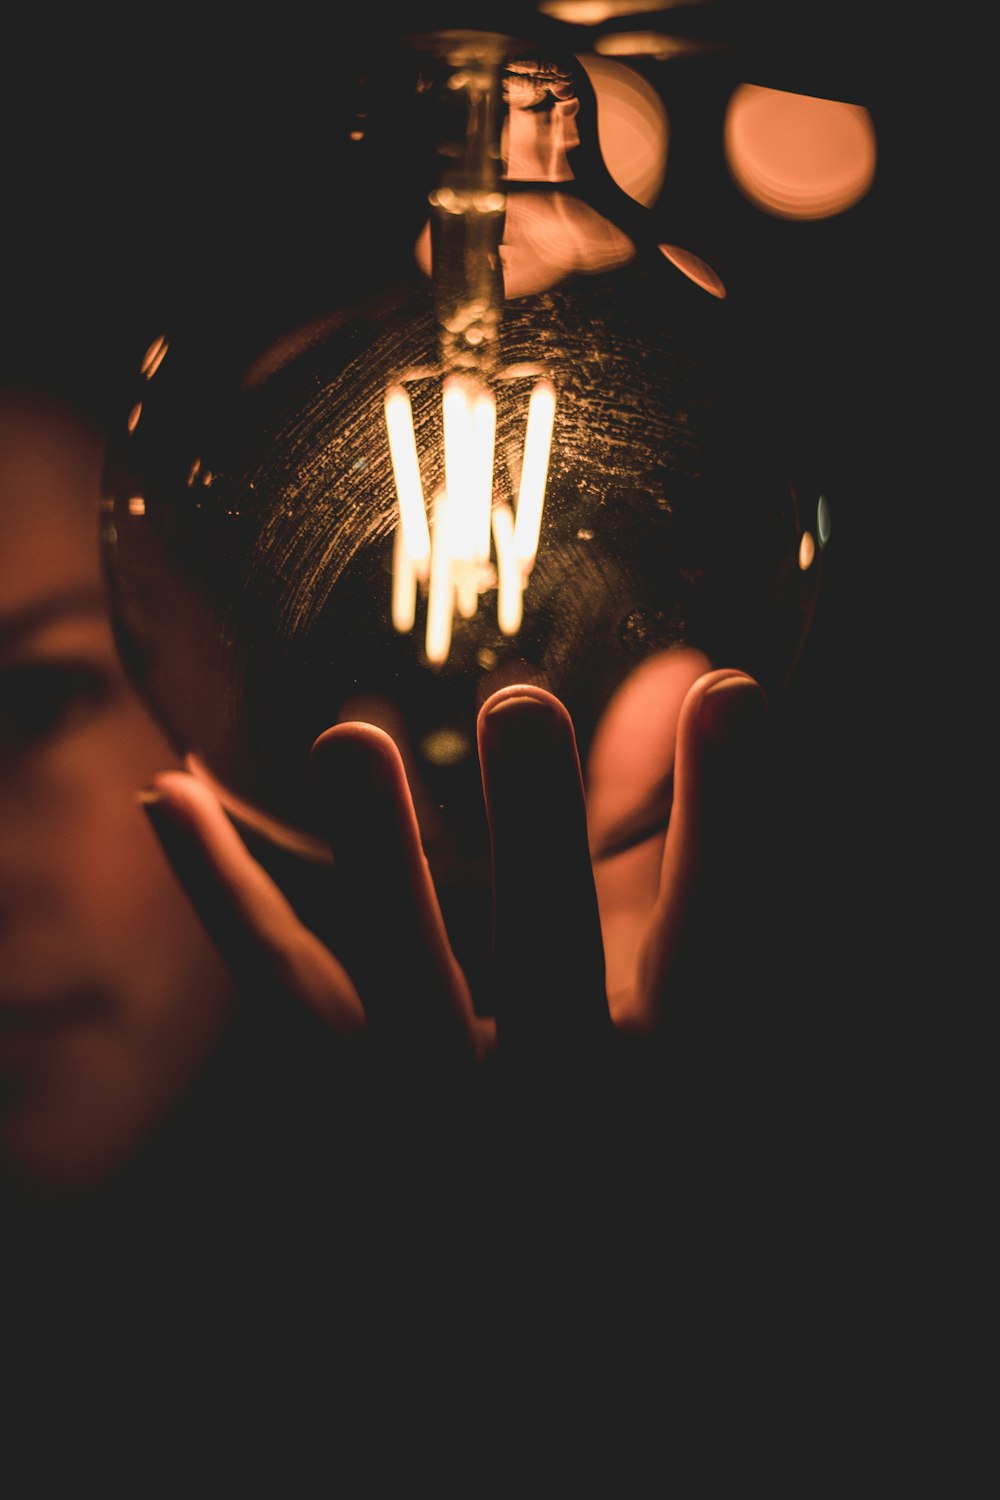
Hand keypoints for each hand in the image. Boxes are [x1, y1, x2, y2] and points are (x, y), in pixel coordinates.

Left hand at [140, 648, 772, 1066]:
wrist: (527, 1261)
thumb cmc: (622, 1103)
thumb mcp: (672, 985)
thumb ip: (683, 842)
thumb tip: (684, 680)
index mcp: (670, 1073)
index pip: (713, 930)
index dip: (730, 812)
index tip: (727, 694)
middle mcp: (560, 1102)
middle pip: (551, 953)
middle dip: (541, 826)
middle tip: (520, 706)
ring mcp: (438, 1114)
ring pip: (400, 980)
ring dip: (375, 855)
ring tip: (349, 739)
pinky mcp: (339, 1105)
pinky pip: (277, 989)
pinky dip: (222, 886)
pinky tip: (170, 792)